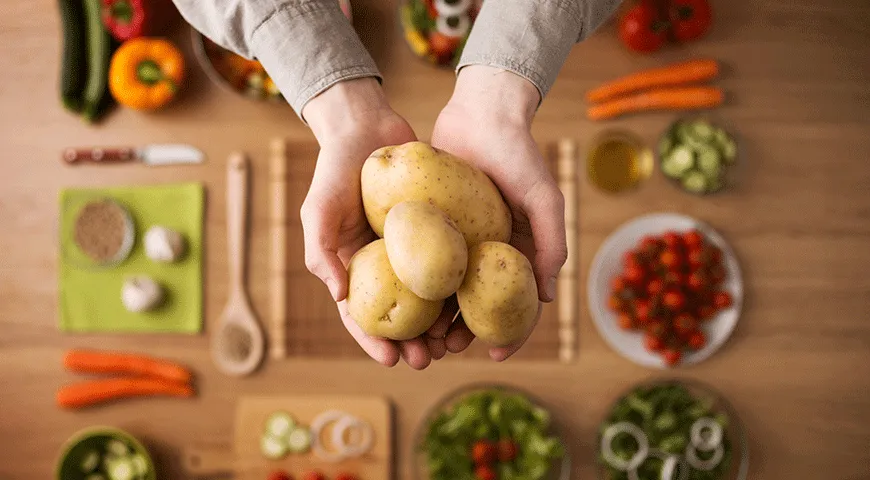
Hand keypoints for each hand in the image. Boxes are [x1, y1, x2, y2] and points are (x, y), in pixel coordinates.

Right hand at [301, 78, 451, 368]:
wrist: (368, 125)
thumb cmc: (336, 168)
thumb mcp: (318, 208)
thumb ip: (320, 251)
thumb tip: (340, 296)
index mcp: (352, 266)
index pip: (359, 314)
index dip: (372, 340)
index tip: (391, 360)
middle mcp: (382, 263)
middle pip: (397, 314)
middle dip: (410, 342)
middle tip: (427, 360)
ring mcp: (410, 248)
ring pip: (426, 296)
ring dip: (437, 325)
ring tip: (452, 344)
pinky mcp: (435, 230)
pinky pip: (447, 263)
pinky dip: (457, 287)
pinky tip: (471, 304)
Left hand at [430, 66, 567, 360]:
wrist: (481, 112)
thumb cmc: (519, 154)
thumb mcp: (544, 197)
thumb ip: (551, 242)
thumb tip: (547, 297)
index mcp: (518, 252)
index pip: (517, 303)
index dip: (511, 332)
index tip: (496, 355)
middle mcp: (488, 251)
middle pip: (475, 304)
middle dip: (462, 332)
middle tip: (444, 349)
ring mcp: (460, 239)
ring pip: (445, 289)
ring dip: (434, 316)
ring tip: (420, 336)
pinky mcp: (433, 225)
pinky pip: (423, 260)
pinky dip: (414, 284)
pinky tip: (399, 301)